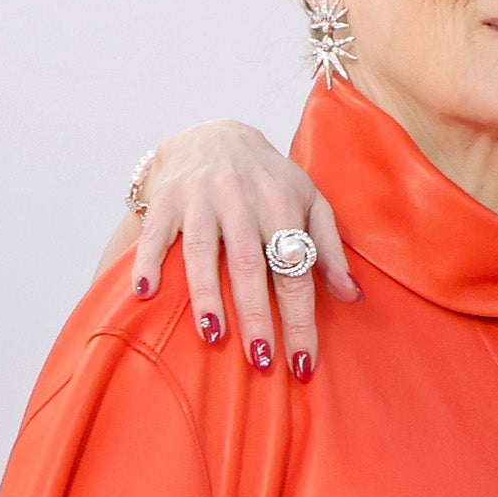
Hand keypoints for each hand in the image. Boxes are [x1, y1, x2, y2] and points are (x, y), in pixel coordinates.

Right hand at [104, 121, 359, 379]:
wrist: (217, 134)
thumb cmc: (271, 180)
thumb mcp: (311, 202)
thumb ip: (328, 249)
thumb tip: (351, 296)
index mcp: (282, 204)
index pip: (295, 271)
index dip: (300, 318)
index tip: (302, 362)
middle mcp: (241, 200)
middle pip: (250, 265)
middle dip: (257, 315)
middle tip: (261, 360)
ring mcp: (200, 199)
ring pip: (202, 252)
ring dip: (206, 295)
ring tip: (212, 336)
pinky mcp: (166, 198)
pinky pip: (155, 234)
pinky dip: (148, 261)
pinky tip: (146, 292)